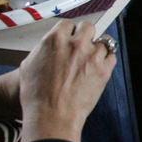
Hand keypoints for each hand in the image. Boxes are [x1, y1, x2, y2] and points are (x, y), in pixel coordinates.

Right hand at [18, 20, 116, 141]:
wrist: (52, 116)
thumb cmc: (37, 97)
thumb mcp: (29, 66)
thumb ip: (43, 49)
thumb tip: (50, 45)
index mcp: (55, 40)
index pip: (68, 24)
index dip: (69, 32)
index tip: (70, 38)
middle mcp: (75, 44)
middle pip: (88, 27)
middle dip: (85, 35)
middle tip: (83, 45)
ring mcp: (92, 56)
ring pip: (102, 42)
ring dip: (97, 50)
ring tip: (89, 62)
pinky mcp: (104, 70)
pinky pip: (112, 57)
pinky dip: (106, 61)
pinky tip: (98, 68)